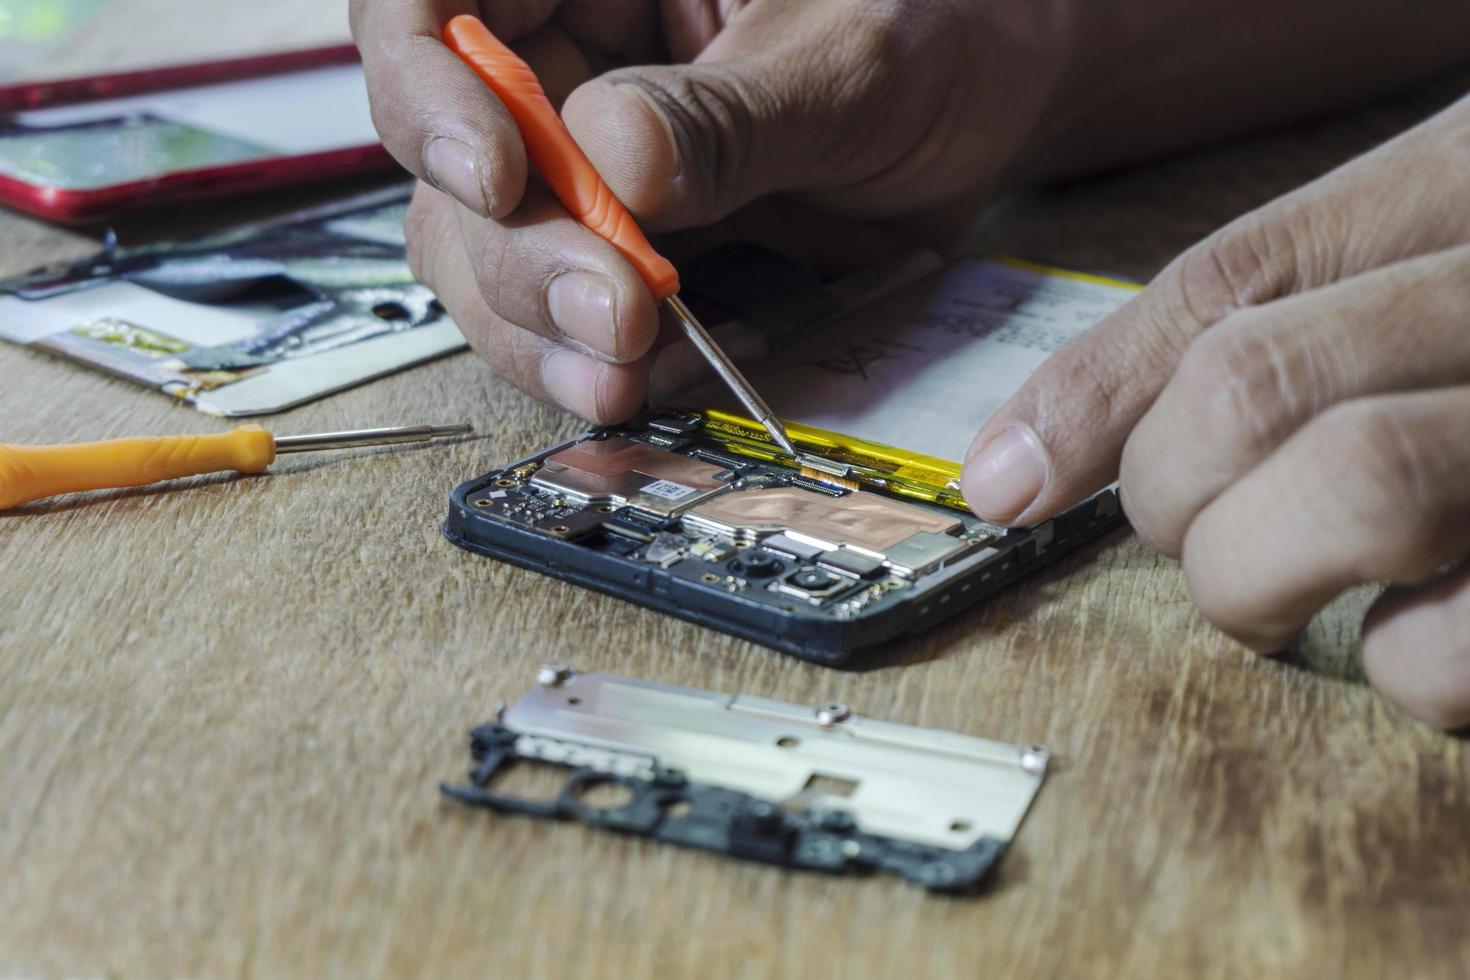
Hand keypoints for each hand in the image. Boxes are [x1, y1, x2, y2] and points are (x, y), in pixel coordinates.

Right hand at [350, 0, 1066, 419]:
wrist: (993, 100)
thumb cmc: (932, 26)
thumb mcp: (848, 54)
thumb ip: (731, 115)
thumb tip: (609, 163)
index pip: (431, 7)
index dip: (425, 89)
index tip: (495, 172)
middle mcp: (560, 69)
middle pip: (449, 164)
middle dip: (514, 253)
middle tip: (608, 310)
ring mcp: (586, 177)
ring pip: (489, 262)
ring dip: (539, 334)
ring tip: (620, 374)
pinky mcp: (628, 260)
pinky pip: (566, 326)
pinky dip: (593, 368)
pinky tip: (651, 384)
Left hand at [962, 96, 1469, 728]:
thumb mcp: (1458, 255)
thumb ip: (1289, 322)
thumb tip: (1025, 462)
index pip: (1226, 281)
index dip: (1088, 399)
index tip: (1007, 482)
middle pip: (1257, 390)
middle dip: (1182, 500)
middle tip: (1214, 536)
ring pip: (1358, 491)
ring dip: (1265, 579)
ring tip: (1298, 589)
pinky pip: (1456, 655)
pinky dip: (1411, 672)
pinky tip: (1431, 636)